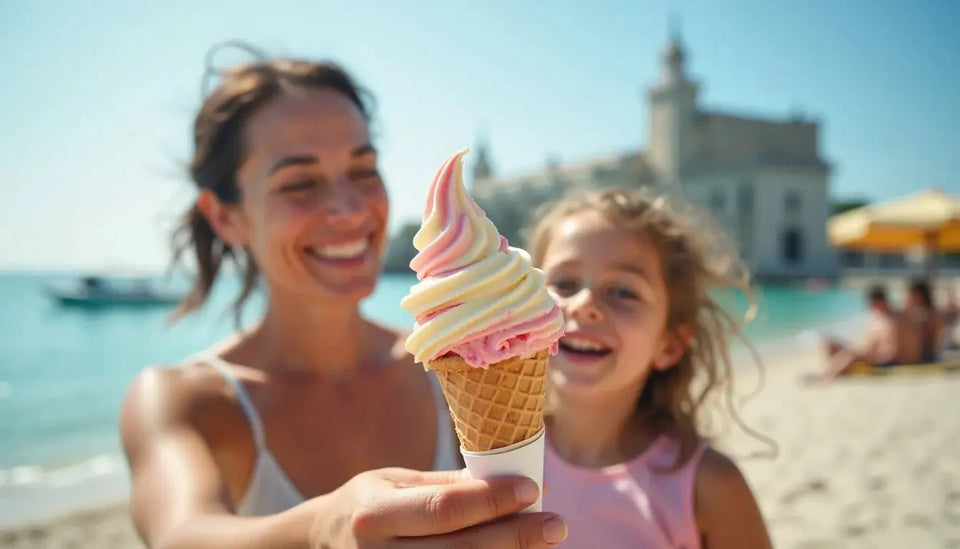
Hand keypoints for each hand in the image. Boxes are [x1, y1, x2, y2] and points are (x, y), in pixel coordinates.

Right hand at [311, 467, 567, 547]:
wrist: (320, 545)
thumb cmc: (369, 505)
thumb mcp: (398, 482)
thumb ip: (452, 485)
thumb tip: (521, 482)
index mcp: (375, 513)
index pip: (442, 509)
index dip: (490, 500)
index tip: (532, 489)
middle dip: (513, 537)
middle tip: (557, 524)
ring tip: (543, 543)